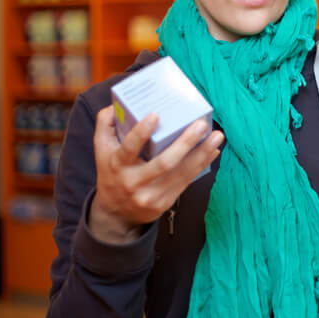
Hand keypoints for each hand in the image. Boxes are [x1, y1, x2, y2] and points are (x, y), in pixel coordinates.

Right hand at [89, 106, 224, 242]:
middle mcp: (134, 182)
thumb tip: (115, 105)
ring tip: (217, 136)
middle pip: (163, 163)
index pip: (128, 149)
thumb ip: (105, 125)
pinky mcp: (165, 202)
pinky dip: (202, 164)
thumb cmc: (112, 172)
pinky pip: (186, 181)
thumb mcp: (102, 150)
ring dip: (202, 154)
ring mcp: (151, 194)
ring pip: (181, 173)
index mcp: (117, 165)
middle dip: (185, 143)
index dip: (141, 134)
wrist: (115, 212)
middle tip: (201, 125)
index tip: (156, 116)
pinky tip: (213, 151)